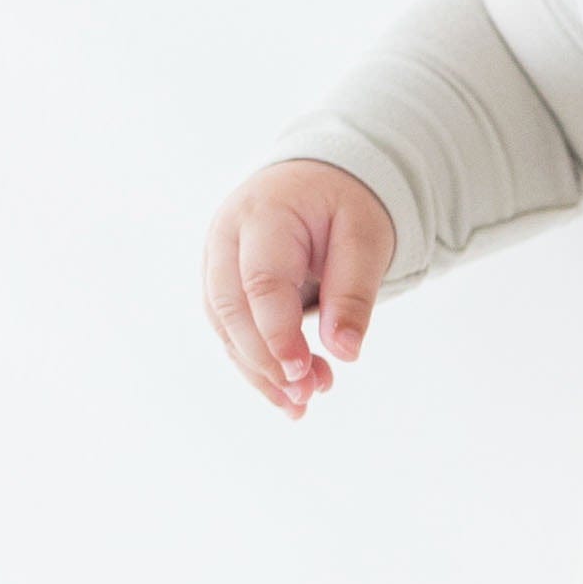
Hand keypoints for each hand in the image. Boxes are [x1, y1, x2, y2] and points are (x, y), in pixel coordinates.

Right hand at [202, 158, 394, 419]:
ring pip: (225, 326)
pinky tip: (287, 391)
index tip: (302, 372)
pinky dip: (256, 362)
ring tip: (300, 405)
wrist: (320, 178)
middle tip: (306, 395)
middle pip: (231, 309)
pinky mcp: (223, 283)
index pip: (260, 282)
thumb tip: (345, 352)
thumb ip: (354, 292)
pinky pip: (231, 328)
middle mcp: (227, 237)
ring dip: (258, 370)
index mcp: (263, 215)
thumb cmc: (345, 202)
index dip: (277, 332)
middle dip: (264, 359)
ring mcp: (217, 260)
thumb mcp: (365, 237)